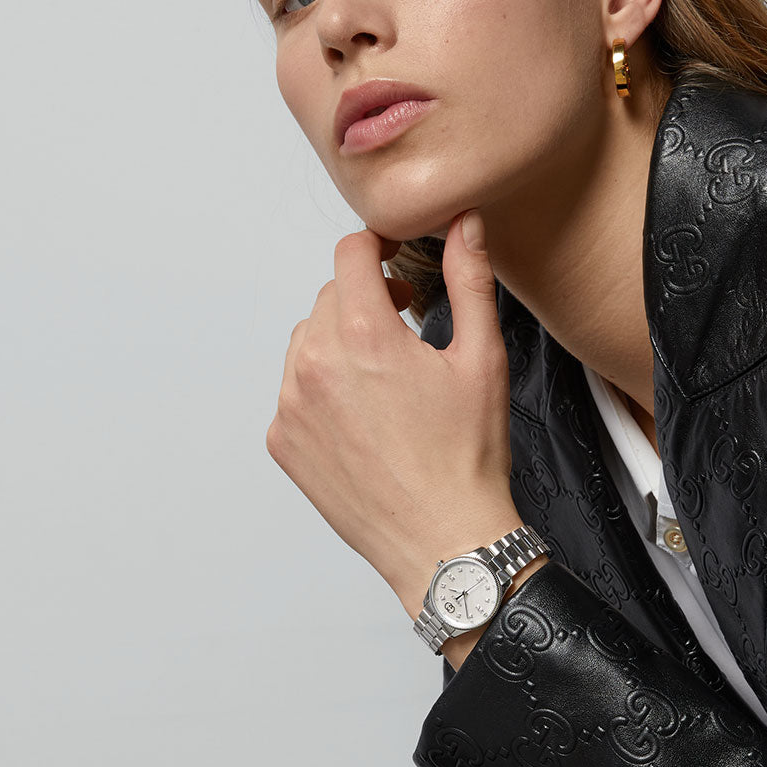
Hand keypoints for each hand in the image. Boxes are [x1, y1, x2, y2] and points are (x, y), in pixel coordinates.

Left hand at [266, 209, 521, 616]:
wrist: (443, 541)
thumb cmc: (467, 459)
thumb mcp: (482, 360)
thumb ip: (469, 280)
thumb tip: (465, 225)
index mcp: (365, 334)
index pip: (351, 253)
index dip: (376, 246)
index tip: (393, 261)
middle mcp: (315, 364)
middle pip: (330, 296)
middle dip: (366, 299)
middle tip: (403, 325)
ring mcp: (291, 406)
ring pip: (307, 340)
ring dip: (340, 341)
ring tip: (382, 375)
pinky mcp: (284, 442)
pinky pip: (294, 389)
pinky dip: (321, 388)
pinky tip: (361, 415)